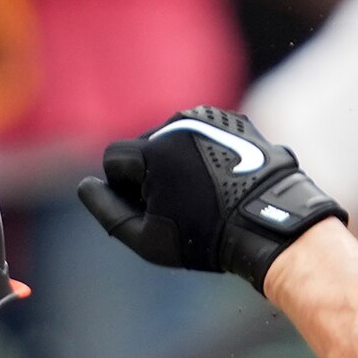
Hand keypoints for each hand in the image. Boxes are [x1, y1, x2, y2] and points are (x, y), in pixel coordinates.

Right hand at [76, 106, 347, 289]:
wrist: (270, 223)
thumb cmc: (207, 238)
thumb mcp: (148, 239)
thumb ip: (108, 212)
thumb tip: (87, 186)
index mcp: (153, 149)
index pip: (114, 161)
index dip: (124, 191)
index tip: (149, 212)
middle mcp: (178, 123)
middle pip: (144, 148)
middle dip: (151, 175)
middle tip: (181, 209)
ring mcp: (209, 118)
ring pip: (174, 140)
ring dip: (178, 164)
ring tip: (205, 197)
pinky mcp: (233, 120)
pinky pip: (204, 136)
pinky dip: (206, 156)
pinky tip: (223, 183)